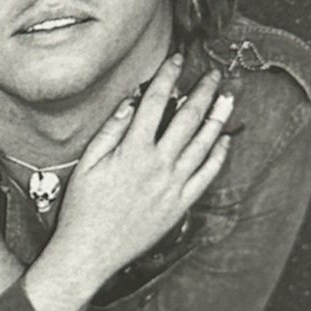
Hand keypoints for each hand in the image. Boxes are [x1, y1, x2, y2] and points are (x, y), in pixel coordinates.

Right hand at [41, 53, 232, 295]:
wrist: (91, 251)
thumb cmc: (83, 207)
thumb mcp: (88, 162)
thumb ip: (112, 129)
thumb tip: (132, 101)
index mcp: (133, 150)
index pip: (156, 102)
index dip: (169, 77)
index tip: (178, 59)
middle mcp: (158, 165)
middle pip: (187, 118)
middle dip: (202, 91)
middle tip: (214, 74)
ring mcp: (173, 186)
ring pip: (204, 144)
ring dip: (218, 118)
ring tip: (228, 98)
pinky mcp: (180, 205)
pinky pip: (206, 176)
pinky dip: (218, 156)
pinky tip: (224, 140)